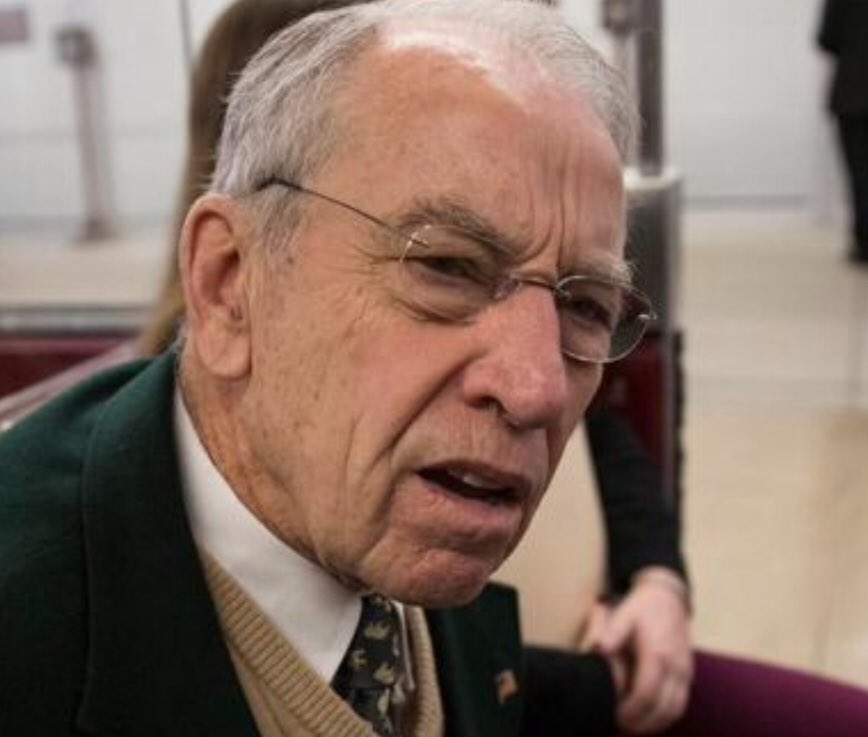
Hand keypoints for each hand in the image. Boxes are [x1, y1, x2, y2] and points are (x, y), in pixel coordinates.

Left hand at [582, 569, 693, 734]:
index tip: (615, 717)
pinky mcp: (688, 674)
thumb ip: (612, 632)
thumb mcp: (624, 613)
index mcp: (658, 653)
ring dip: (656, 724)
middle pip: (663, 709)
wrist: (669, 597)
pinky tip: (650, 719)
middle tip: (620, 728)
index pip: (646, 693)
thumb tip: (600, 649)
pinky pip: (681, 704)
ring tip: (633, 728)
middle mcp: (676, 666)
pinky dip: (666, 717)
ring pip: (676, 710)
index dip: (631, 711)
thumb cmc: (643, 607)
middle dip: (642, 724)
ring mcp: (685, 672)